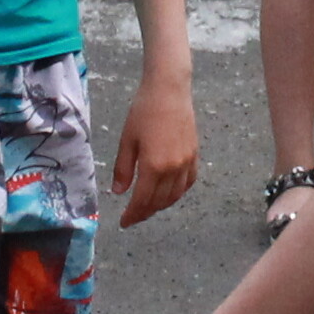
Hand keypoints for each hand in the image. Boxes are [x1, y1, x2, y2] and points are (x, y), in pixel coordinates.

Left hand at [109, 80, 198, 228]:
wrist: (169, 91)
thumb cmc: (143, 112)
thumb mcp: (127, 141)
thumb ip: (123, 169)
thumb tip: (119, 193)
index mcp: (153, 166)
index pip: (142, 200)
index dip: (132, 215)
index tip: (124, 223)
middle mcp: (173, 169)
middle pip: (159, 201)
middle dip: (145, 212)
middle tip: (133, 217)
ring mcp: (187, 163)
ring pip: (175, 196)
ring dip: (161, 205)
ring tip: (148, 207)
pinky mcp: (195, 156)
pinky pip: (188, 183)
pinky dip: (177, 193)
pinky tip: (168, 193)